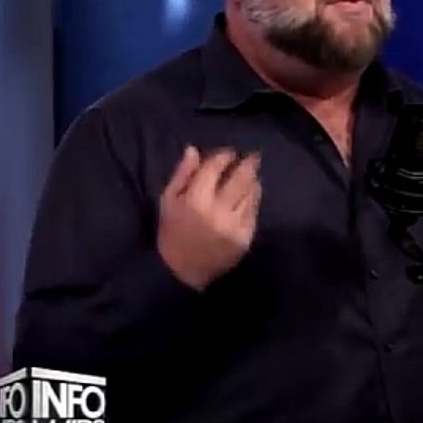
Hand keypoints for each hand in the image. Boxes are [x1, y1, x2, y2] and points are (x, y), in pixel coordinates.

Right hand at [157, 146, 261, 290]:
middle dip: (249, 164)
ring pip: (251, 194)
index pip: (215, 168)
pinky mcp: (245, 237)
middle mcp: (218, 211)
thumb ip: (183, 174)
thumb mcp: (168, 202)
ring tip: (252, 175)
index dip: (225, 156)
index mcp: (195, 201)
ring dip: (253, 181)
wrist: (181, 272)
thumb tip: (194, 150)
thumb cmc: (171, 233)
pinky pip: (254, 211)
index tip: (229, 153)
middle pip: (241, 178)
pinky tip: (250, 195)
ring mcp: (235, 225)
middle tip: (254, 156)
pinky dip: (253, 200)